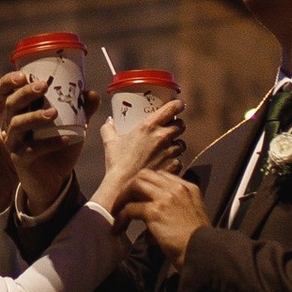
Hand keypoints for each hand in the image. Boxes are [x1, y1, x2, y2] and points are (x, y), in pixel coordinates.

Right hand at [0, 67, 80, 215]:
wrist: (56, 180)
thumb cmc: (59, 146)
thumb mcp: (73, 126)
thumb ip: (81, 109)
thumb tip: (91, 92)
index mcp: (20, 112)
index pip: (6, 92)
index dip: (8, 81)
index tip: (24, 73)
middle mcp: (12, 126)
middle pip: (10, 105)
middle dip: (24, 94)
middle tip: (42, 86)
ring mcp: (14, 144)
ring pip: (16, 126)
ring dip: (35, 116)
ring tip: (53, 112)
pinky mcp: (20, 161)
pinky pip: (32, 150)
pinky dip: (50, 143)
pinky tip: (66, 140)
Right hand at [96, 92, 185, 214]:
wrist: (123, 186)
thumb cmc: (116, 162)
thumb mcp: (110, 141)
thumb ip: (109, 127)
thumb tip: (110, 120)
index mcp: (149, 126)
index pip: (172, 108)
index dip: (178, 104)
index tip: (179, 104)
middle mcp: (162, 137)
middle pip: (181, 125)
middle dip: (177, 125)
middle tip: (170, 127)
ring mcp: (169, 153)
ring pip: (182, 143)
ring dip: (176, 143)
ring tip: (167, 147)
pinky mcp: (173, 167)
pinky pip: (179, 160)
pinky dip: (174, 161)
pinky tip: (165, 163)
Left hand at [113, 167, 207, 268]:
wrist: (202, 253)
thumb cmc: (198, 242)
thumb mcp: (191, 217)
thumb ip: (175, 211)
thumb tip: (150, 222)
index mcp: (188, 188)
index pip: (161, 175)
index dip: (145, 185)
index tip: (136, 197)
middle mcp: (177, 188)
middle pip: (145, 175)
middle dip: (130, 187)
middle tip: (122, 201)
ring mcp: (165, 198)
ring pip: (135, 186)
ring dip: (122, 198)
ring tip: (116, 212)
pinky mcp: (155, 211)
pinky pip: (130, 209)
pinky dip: (121, 218)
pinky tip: (118, 228)